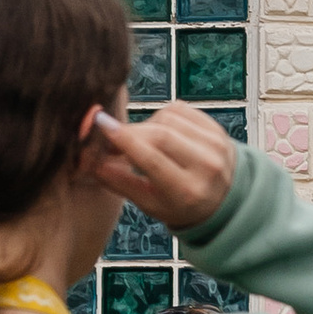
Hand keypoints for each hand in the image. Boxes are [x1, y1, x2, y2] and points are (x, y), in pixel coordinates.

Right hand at [78, 101, 238, 235]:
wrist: (225, 197)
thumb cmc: (180, 204)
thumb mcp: (149, 203)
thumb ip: (118, 181)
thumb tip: (87, 159)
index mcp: (188, 191)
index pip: (152, 159)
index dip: (124, 140)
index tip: (100, 125)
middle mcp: (207, 165)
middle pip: (159, 134)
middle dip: (130, 132)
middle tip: (112, 137)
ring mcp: (216, 144)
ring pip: (169, 118)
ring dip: (147, 125)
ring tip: (142, 142)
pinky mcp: (217, 127)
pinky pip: (181, 109)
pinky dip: (163, 117)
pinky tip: (160, 132)